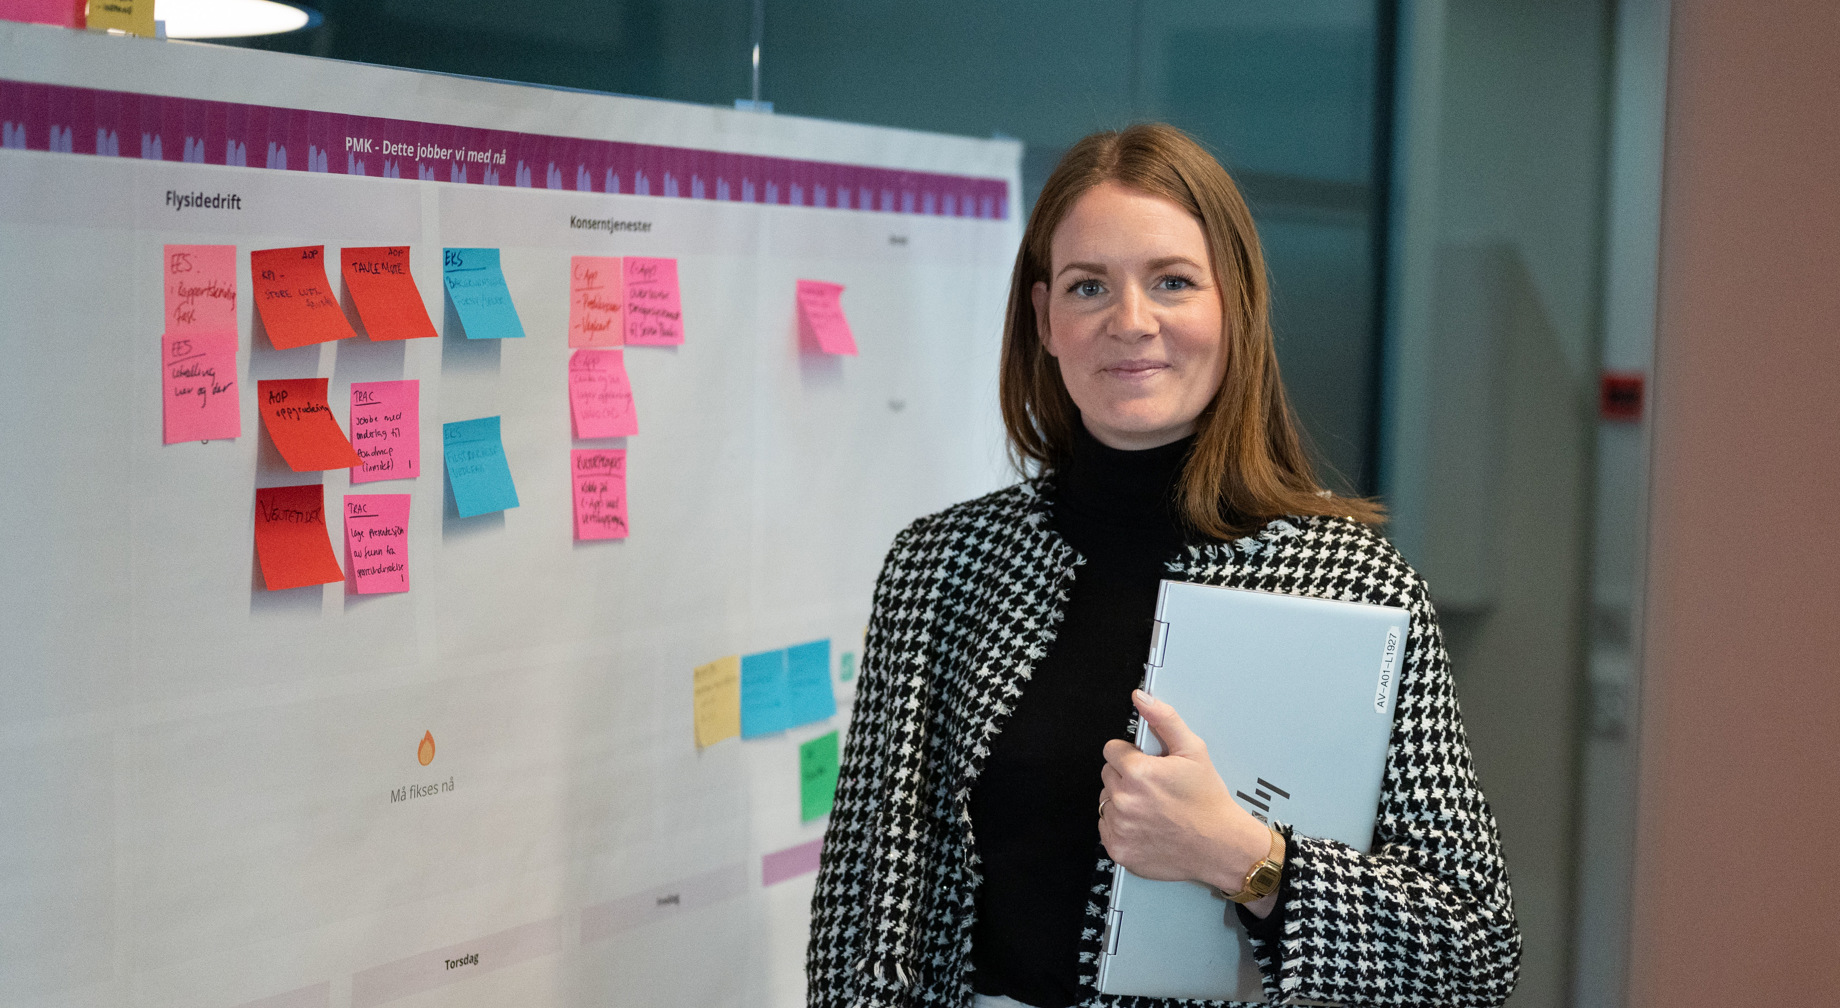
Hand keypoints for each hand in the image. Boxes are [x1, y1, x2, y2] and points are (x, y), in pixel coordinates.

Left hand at [1098, 689, 1279, 916]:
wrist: (1221, 845)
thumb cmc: (1208, 800)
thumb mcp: (1193, 750)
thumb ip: (1164, 719)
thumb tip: (1141, 698)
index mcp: (1137, 773)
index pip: (1111, 750)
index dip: (1130, 755)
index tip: (1147, 765)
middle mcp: (1124, 800)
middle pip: (1107, 775)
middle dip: (1126, 777)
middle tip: (1154, 787)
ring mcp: (1120, 827)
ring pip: (1106, 801)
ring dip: (1122, 801)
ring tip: (1152, 807)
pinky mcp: (1119, 849)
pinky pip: (1106, 827)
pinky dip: (1121, 826)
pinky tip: (1145, 824)